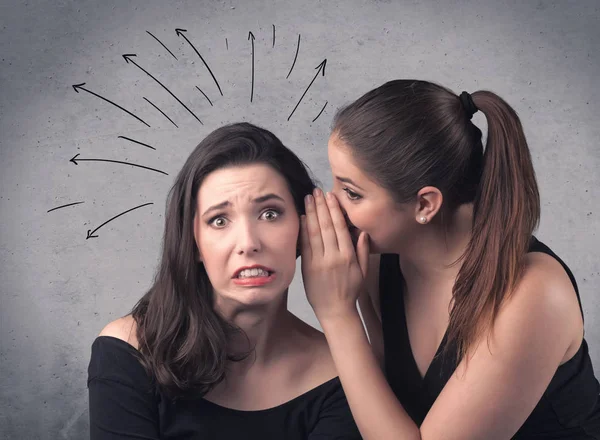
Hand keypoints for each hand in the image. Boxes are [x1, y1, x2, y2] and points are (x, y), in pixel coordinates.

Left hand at [300, 188, 369, 322]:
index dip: (334, 210)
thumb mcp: (363, 271)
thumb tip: (362, 231)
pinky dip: (303, 230)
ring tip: (308, 198)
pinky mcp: (308, 267)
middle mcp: (333, 257)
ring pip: (314, 233)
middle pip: (326, 226)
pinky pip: (305, 245)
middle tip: (316, 191)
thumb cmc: (350, 291)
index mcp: (348, 256)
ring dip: (311, 213)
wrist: (335, 311)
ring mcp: (319, 262)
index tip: (331, 196)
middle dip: (321, 206)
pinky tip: (303, 217)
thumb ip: (362, 251)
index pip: (340, 227)